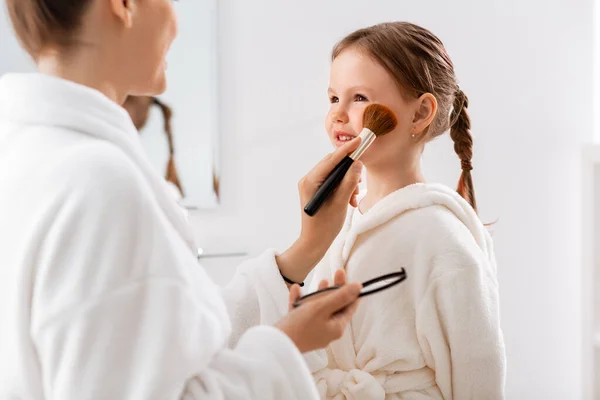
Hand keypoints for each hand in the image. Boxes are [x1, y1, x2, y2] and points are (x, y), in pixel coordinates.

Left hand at [276, 139, 362, 282]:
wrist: (314, 242)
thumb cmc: (325, 226)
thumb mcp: (340, 203)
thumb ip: (349, 182)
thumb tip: (357, 164)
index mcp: (310, 181)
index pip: (331, 160)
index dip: (347, 150)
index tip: (360, 141)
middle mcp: (308, 179)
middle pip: (333, 164)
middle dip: (349, 171)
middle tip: (360, 183)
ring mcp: (311, 184)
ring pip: (335, 173)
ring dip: (348, 182)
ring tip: (354, 198)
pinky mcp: (316, 189)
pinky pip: (333, 181)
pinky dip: (344, 187)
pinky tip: (350, 200)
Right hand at [276, 272, 360, 352]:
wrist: (275, 345)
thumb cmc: (300, 326)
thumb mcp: (322, 307)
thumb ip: (340, 296)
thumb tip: (359, 287)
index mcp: (337, 327)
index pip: (350, 307)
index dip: (351, 290)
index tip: (347, 276)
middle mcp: (328, 331)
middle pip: (336, 306)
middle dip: (336, 289)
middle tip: (338, 272)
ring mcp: (314, 331)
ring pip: (320, 309)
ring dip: (320, 294)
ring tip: (322, 280)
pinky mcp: (300, 330)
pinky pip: (303, 313)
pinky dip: (301, 301)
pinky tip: (296, 289)